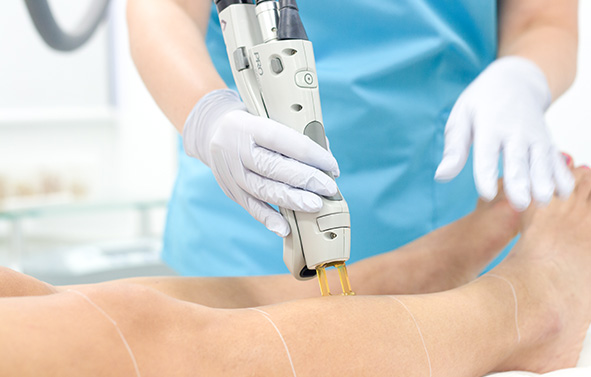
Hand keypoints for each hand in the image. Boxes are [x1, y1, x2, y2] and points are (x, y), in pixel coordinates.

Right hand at [182, 89, 338, 236]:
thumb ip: (294, 132)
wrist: (212, 132)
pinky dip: (268, 219)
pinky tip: (285, 229)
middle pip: (272, 167)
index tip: (331, 165)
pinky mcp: (230, 190)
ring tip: (315, 205)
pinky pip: (250, 207)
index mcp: (248, 125)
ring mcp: (231, 172)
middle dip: (304, 179)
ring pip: (262, 189)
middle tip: (328, 188)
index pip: (281, 139)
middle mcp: (236, 149)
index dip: (309, 153)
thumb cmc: (253, 125)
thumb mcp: (267, 117)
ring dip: (291, 200)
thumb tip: (325, 154)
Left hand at [435, 56, 573, 209]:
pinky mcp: (547, 142)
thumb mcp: (461, 118)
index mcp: (489, 125)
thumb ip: (454, 149)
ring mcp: (535, 136)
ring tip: (543, 201)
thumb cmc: (482, 103)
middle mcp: (515, 131)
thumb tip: (441, 176)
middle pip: (517, 159)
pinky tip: (563, 193)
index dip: (486, 174)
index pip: (487, 153)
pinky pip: (556, 160)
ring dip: (544, 181)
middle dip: (519, 182)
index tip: (487, 194)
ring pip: (541, 161)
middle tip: (520, 203)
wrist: (516, 80)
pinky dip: (562, 175)